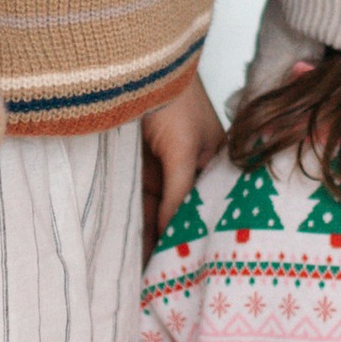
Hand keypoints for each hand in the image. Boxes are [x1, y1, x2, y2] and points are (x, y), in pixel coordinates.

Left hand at [141, 75, 223, 254]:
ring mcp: (162, 164)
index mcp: (214, 160)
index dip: (199, 231)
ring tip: (143, 269)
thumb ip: (178, 194)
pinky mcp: (137, 163)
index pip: (208, 204)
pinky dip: (132, 215)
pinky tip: (126, 241)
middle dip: (172, 236)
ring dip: (150, 230)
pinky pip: (135, 196)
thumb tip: (172, 236)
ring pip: (156, 206)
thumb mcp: (181, 149)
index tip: (189, 264)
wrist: (133, 66)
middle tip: (163, 275)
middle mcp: (190, 165)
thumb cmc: (173, 99)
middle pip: (181, 209)